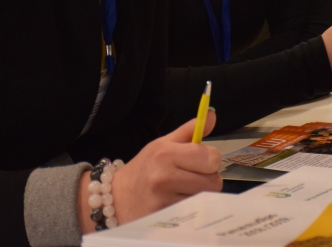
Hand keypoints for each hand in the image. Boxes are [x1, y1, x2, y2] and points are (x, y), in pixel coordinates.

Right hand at [79, 112, 222, 230]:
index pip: (211, 158)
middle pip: (213, 181)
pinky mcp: (165, 217)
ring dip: (200, 195)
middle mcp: (165, 176)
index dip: (211, 160)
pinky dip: (191, 208)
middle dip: (208, 179)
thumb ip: (189, 130)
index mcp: (167, 153)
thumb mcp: (162, 144)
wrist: (117, 197)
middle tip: (194, 177)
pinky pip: (194, 212)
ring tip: (184, 190)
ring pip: (205, 198)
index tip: (201, 161)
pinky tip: (178, 202)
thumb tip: (212, 114)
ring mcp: (164, 200)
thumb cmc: (145, 167)